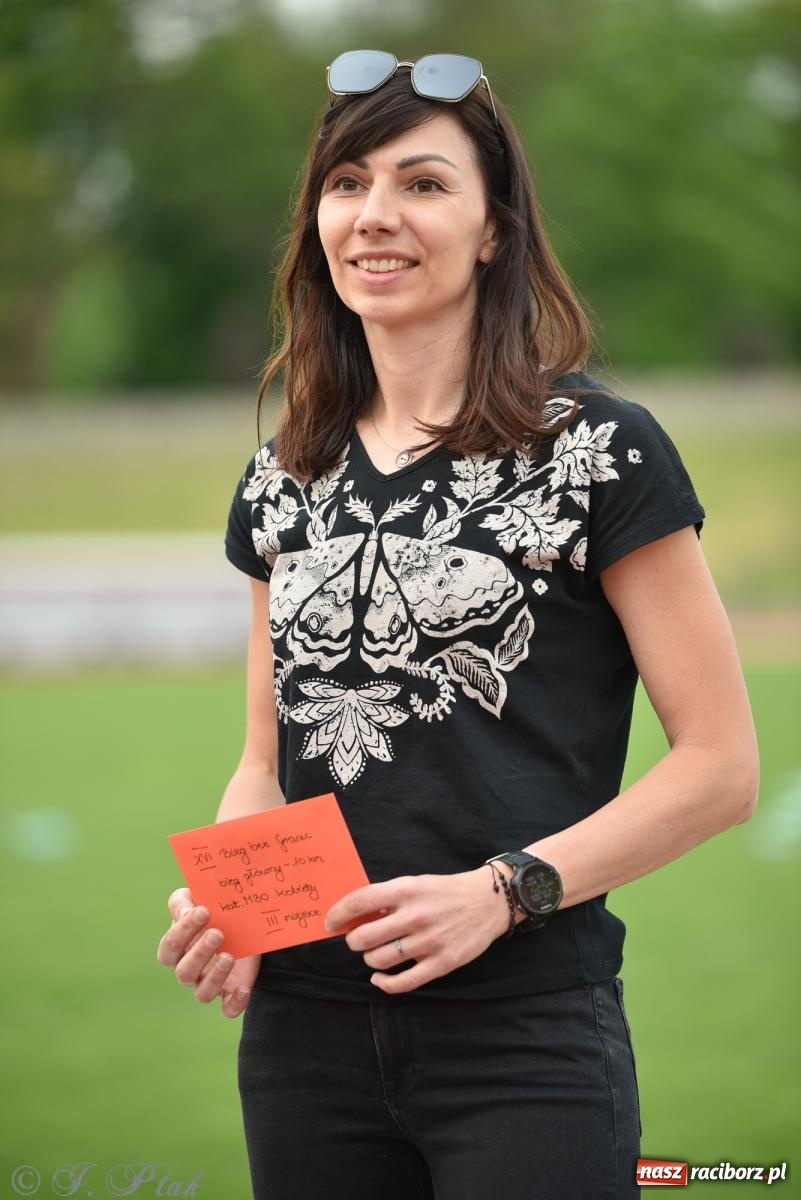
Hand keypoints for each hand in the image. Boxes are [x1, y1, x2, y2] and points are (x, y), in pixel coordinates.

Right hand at [156, 887, 259, 1017]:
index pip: (169, 948)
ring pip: (203, 994)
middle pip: (184, 973)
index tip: (204, 911)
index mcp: (177, 949)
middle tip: (218, 933)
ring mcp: (210, 982)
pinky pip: (228, 1009)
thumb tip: (184, 913)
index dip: (183, 931)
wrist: (243, 919)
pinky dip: (234, 1003)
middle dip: (199, 953)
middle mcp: (190, 970)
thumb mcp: (195, 897)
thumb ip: (182, 902)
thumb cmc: (212, 907)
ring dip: (214, 977)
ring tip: (229, 956)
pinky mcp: (231, 991)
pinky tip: (243, 989)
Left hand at [324, 867, 508, 994]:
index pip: (359, 902)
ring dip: (370, 959)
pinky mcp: (441, 963)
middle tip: (357, 940)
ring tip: (374, 954)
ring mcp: (428, 941)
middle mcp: (415, 915)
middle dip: (353, 941)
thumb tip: (355, 916)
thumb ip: (388, 898)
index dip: (337, 914)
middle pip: (364, 937)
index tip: (329, 923)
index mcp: (406, 890)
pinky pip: (403, 982)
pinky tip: (379, 978)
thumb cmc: (445, 892)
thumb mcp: (416, 883)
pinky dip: (384, 983)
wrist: (488, 902)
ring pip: (380, 960)